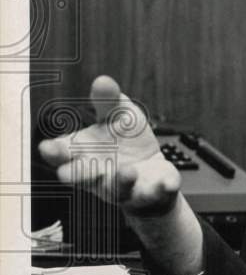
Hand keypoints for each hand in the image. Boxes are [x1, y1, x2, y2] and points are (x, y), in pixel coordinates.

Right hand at [38, 75, 180, 216]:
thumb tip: (102, 80)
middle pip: (83, 178)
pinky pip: (154, 194)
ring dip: (121, 181)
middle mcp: (98, 175)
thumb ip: (108, 101)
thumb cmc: (127, 142)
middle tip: (73, 171)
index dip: (55, 153)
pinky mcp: (149, 194)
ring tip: (128, 171)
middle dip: (79, 174)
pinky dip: (161, 189)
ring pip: (117, 190)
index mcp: (84, 154)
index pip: (63, 155)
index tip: (48, 148)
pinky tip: (167, 183)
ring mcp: (123, 188)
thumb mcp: (118, 115)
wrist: (153, 171)